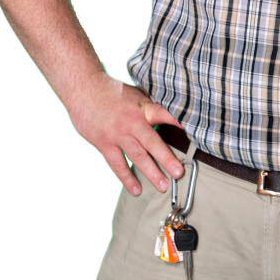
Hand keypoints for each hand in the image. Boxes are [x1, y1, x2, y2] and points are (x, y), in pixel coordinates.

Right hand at [67, 71, 186, 195]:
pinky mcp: (105, 144)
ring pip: (137, 156)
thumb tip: (169, 116)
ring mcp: (118, 134)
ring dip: (151, 172)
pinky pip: (118, 164)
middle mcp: (133, 121)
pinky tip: (136, 189)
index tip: (194, 133)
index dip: (179, 124)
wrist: (85, 89)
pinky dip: (127, 178)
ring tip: (163, 186)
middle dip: (167, 158)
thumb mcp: (136, 93)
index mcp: (143, 106)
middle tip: (179, 173)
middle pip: (153, 142)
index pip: (166, 115)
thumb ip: (150, 107)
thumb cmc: (112, 91)